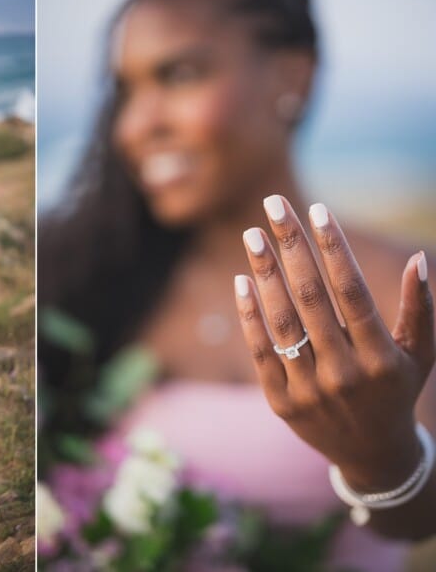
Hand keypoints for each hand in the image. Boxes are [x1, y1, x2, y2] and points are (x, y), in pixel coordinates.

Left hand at [234, 195, 433, 492]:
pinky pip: (260, 351)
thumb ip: (421, 309)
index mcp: (381, 357)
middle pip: (311, 297)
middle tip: (273, 205)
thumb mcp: (421, 355)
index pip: (352, 291)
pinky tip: (242, 281)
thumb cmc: (396, 391)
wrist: (371, 454)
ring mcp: (309, 389)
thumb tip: (419, 259)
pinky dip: (249, 316)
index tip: (317, 209)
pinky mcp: (281, 402)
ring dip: (264, 273)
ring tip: (252, 235)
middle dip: (291, 246)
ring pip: (282, 321)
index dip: (334, 248)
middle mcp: (344, 372)